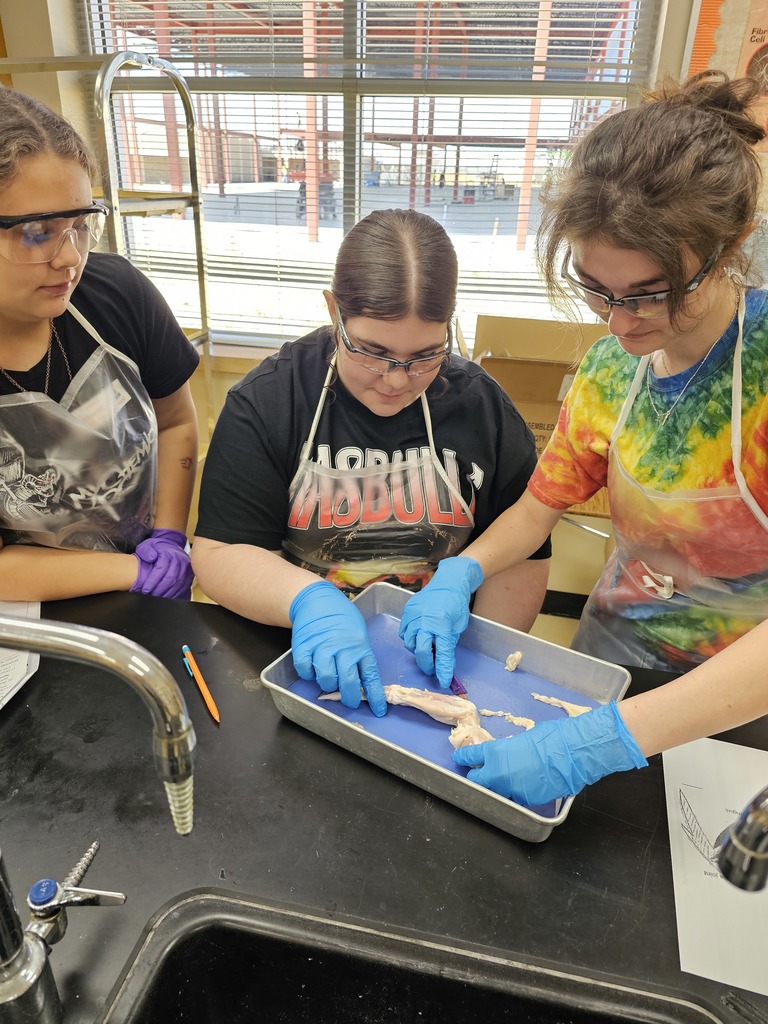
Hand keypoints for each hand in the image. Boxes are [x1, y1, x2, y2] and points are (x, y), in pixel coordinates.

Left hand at [130, 528, 193, 599]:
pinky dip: (177, 593)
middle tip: (150, 596)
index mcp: (168, 552)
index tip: (145, 589)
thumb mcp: (147, 546)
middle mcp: (179, 559)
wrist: (170, 546)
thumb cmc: (157, 548)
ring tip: (158, 598)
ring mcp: (186, 567)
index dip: (152, 581)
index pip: (161, 568)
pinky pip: (185, 586)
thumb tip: (151, 558)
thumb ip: (146, 551)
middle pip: (171, 578)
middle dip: (159, 589)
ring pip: (179, 583)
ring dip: (168, 593)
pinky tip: (168, 597)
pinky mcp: (190, 573)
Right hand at [289, 580, 385, 715]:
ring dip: (329, 685)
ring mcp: (322, 647)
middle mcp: (342, 648)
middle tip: (350, 701)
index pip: (371, 676)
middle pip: (348, 682)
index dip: (375, 696)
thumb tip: (361, 681)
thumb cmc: (341, 618)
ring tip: (330, 679)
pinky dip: (309, 674)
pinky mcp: (303, 647)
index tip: (379, 710)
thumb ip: (359, 655)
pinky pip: (306, 670)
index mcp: (360, 646)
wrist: (316, 599)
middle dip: (350, 698)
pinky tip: (313, 668)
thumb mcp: (358, 633)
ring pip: (327, 679)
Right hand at [398, 557, 483, 686]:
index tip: (443, 681)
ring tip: (427, 648)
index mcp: (442, 625)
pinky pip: (404, 632)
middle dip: (427, 664)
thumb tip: (443, 663)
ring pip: (409, 643)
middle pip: (422, 651)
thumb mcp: (458, 626)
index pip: (442, 654)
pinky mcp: (406, 612)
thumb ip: (448, 644)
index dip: (443, 670)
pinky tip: (419, 635)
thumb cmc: (456, 604)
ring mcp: (413, 616)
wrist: (448, 582)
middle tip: (432, 668)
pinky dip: (411, 638)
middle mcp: (425, 621)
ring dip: (418, 650)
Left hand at [452, 702, 646, 805]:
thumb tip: (511, 754)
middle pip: (478, 780)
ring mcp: (513, 790)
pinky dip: (519, 791)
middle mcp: (499, 774)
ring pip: (498, 792)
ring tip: (508, 779)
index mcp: (496, 753)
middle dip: (477, 777)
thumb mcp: (525, 738)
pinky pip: (518, 797)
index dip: (464, 757)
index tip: (459, 758)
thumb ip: (511, 749)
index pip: (472, 757)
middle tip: (478, 773)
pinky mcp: (528, 801)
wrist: (574, 754)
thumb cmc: (552, 737)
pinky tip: (527, 784)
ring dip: (499, 786)